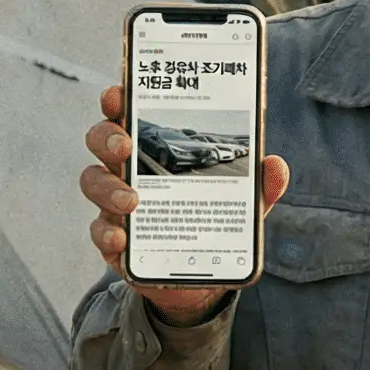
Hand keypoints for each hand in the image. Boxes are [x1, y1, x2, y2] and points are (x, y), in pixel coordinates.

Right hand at [82, 83, 289, 322]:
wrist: (199, 276)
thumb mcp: (240, 202)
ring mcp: (116, 203)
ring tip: (132, 202)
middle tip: (125, 147)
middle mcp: (129, 170)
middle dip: (107, 137)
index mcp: (156, 149)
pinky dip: (107, 233)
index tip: (118, 93)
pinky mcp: (114, 239)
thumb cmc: (212, 222)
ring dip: (108, 187)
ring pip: (93, 182)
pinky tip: (122, 238)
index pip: (131, 113)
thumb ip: (258, 184)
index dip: (119, 99)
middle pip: (101, 140)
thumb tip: (275, 165)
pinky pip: (99, 231)